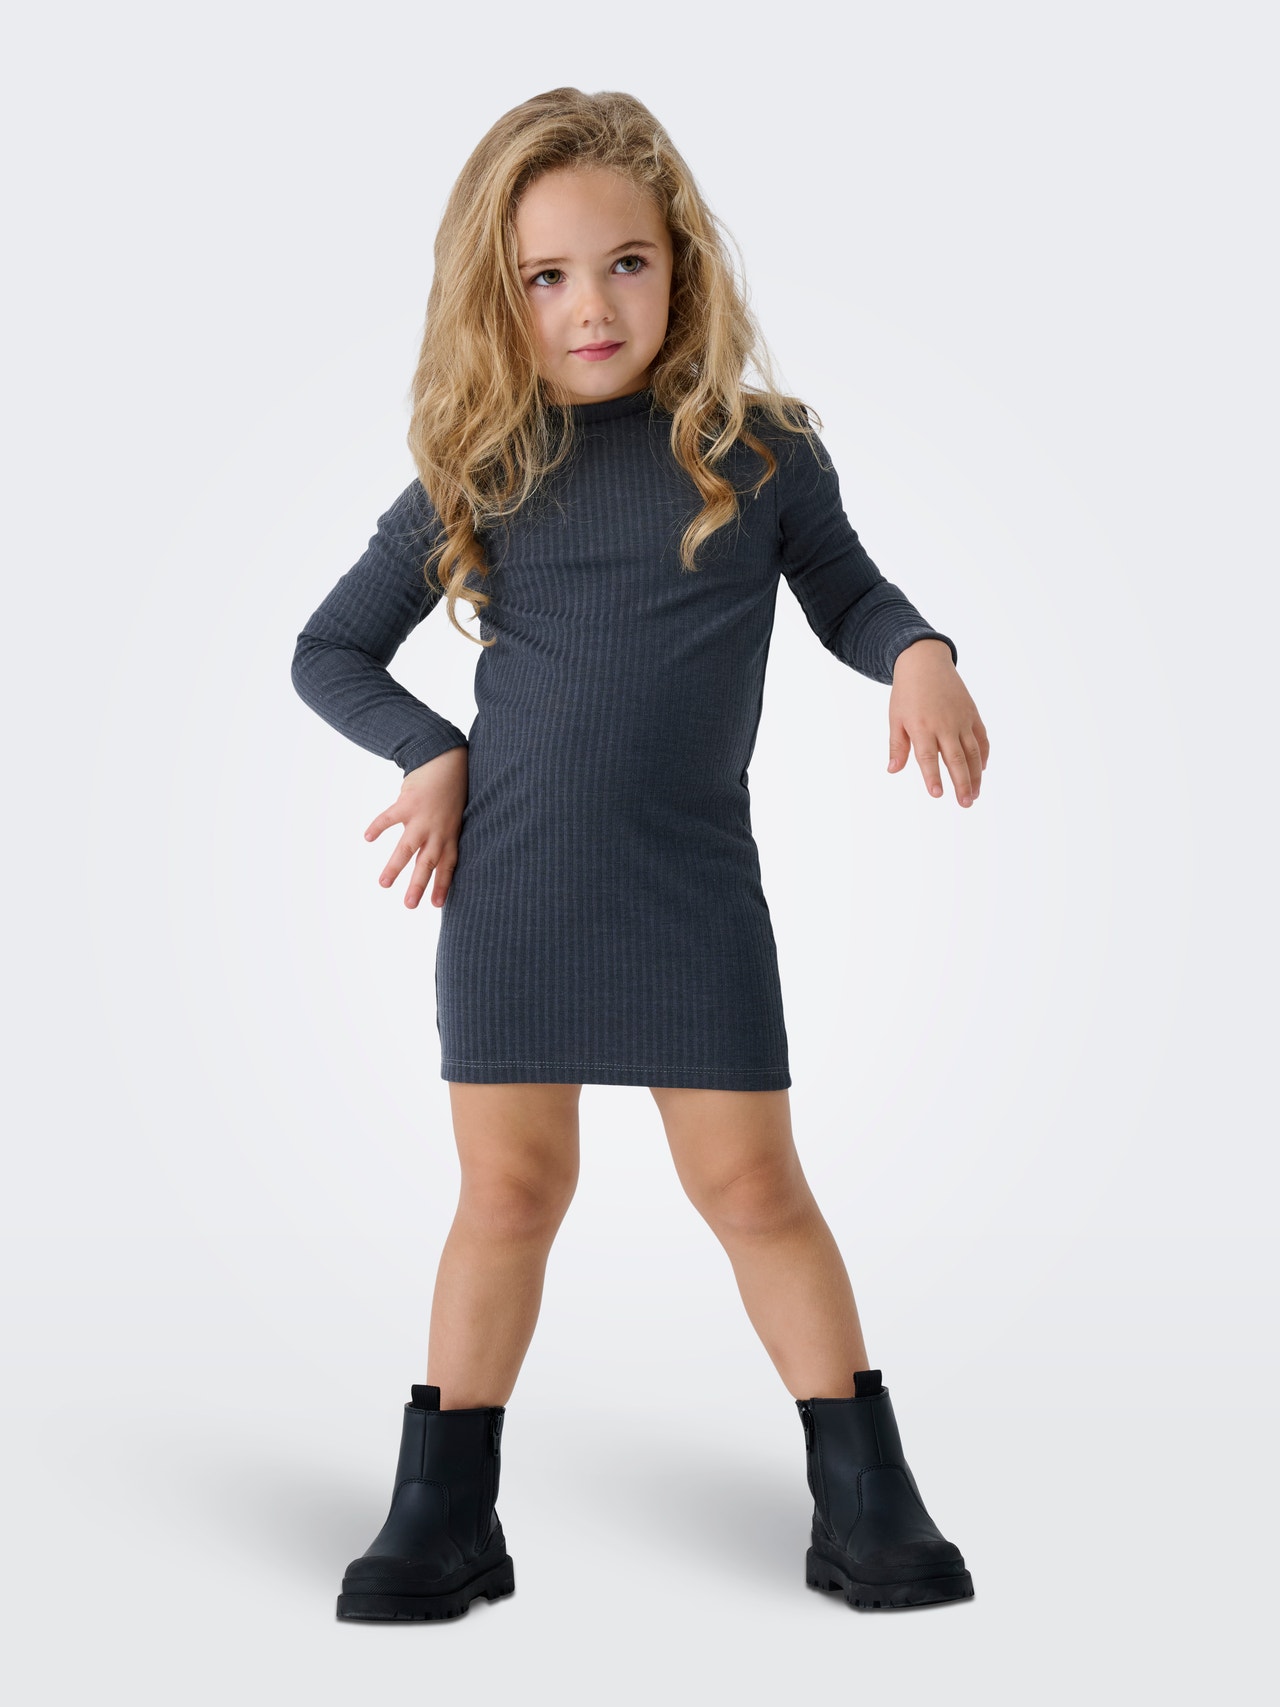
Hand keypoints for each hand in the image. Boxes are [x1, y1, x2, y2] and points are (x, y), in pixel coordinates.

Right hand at [364, 745, 468, 907]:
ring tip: (383, 884)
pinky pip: (389, 818)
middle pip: (427, 863)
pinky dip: (377, 827)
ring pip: (407, 847)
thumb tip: (430, 859)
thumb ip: (443, 838)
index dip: (443, 885)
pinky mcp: (407, 803)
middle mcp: (437, 831)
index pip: (448, 866)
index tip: (437, 905)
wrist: (446, 760)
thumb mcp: (454, 817)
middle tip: (409, 905)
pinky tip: (367, 837)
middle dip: (418, 885)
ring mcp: (421, 818)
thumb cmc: (450, 791)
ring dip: (394, 866)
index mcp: (450, 836)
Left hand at [887, 639, 988, 807]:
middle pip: (955, 759)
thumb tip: (893, 769)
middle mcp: (944, 724)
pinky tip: (981, 770)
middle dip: (961, 783)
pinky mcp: (972, 714)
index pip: (928, 757)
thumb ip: (897, 745)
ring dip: (975, 775)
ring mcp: (961, 719)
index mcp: (922, 726)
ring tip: (974, 795)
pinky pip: (981, 738)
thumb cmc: (907, 693)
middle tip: (965, 803)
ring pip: (972, 752)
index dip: (932, 776)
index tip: (937, 794)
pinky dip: (983, 755)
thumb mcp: (896, 718)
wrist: (925, 662)